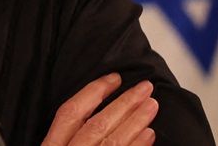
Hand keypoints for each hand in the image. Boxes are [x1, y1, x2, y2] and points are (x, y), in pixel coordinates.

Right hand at [41, 73, 158, 145]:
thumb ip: (65, 136)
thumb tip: (88, 112)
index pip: (71, 112)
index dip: (93, 91)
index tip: (114, 78)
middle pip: (97, 124)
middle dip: (124, 103)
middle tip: (144, 87)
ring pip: (114, 141)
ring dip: (136, 121)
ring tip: (152, 105)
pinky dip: (138, 145)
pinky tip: (149, 134)